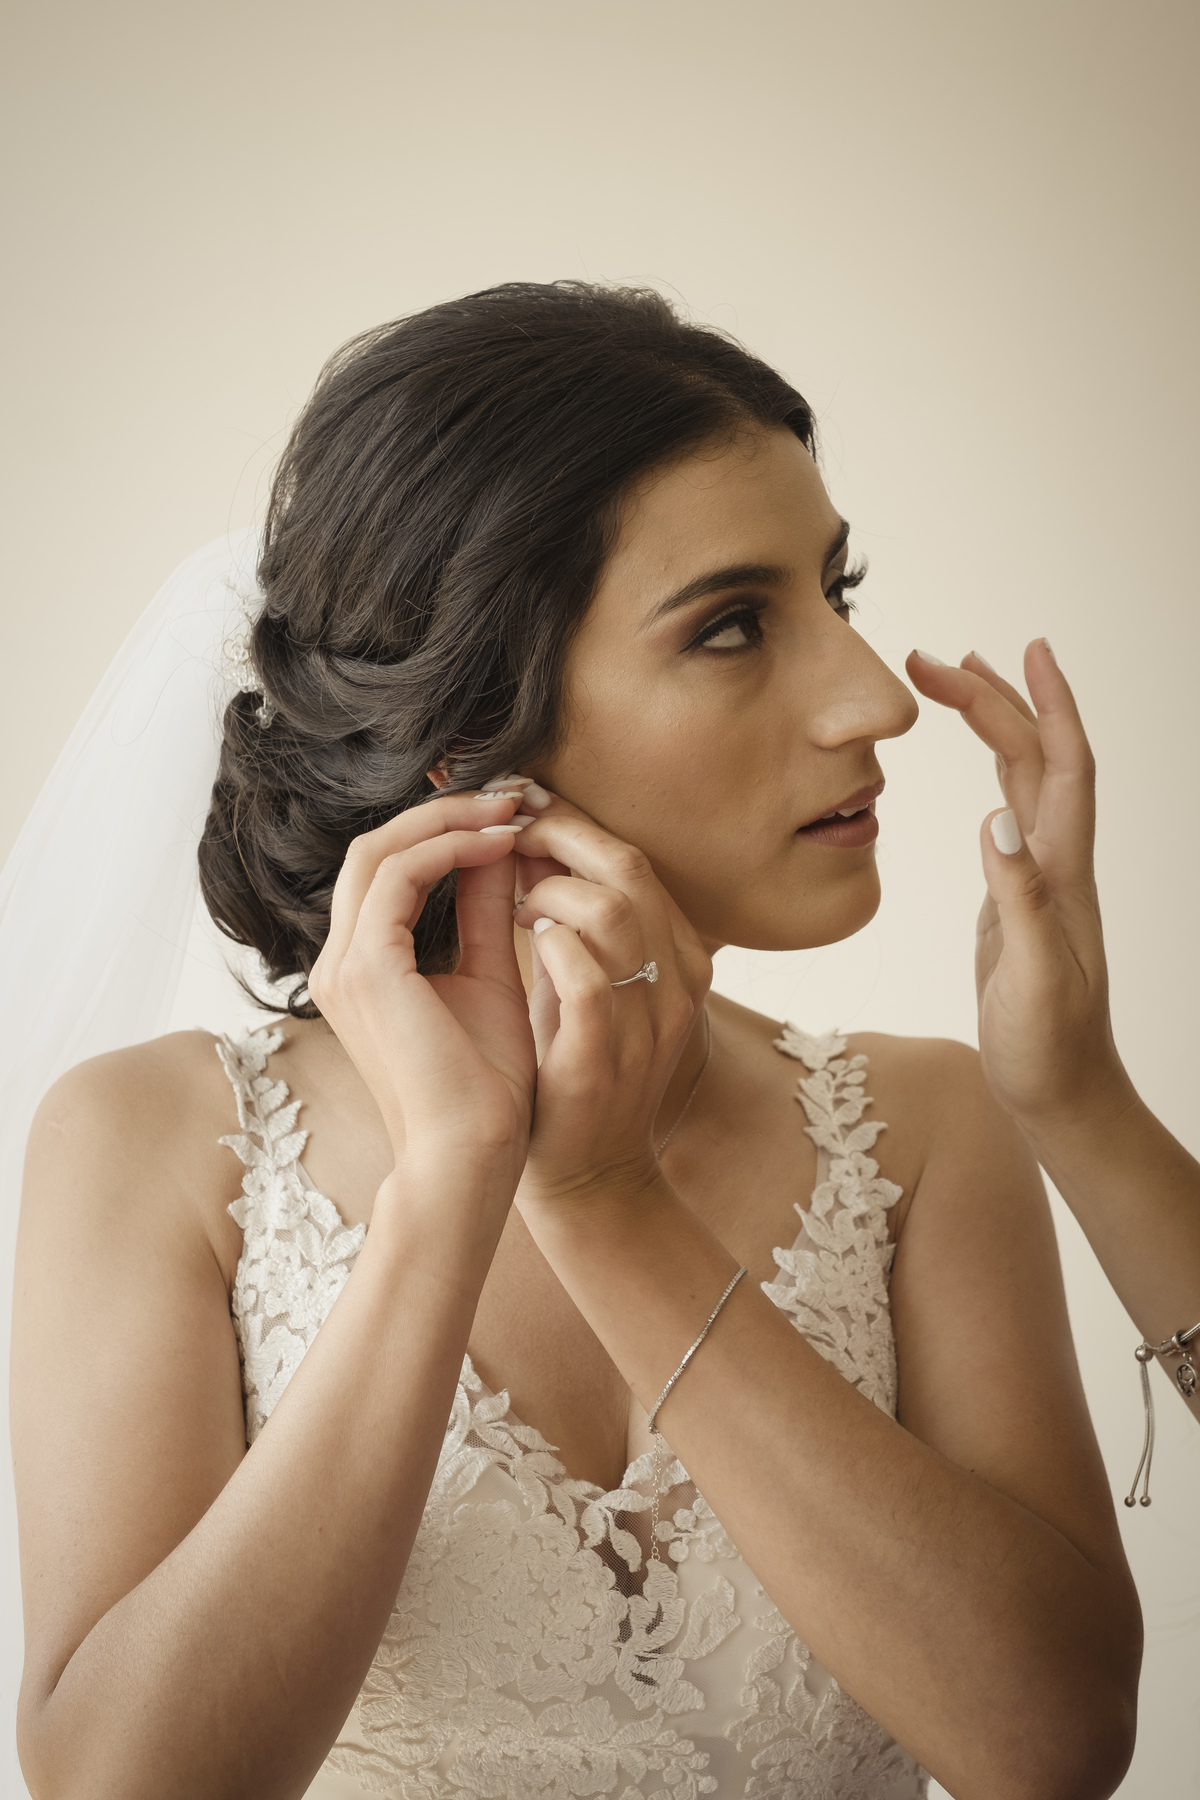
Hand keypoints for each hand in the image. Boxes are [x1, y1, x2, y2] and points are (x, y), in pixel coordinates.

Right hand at [307, 791, 537, 1181]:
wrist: (473, 1158)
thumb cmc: (486, 1089)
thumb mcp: (490, 977)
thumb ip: (484, 912)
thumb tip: (501, 846)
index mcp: (363, 967)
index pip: (388, 870)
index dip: (442, 830)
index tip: (507, 812)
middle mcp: (340, 962)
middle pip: (375, 849)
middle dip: (443, 812)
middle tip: (511, 793)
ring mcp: (344, 966)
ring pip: (379, 851)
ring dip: (448, 821)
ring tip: (512, 809)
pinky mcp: (366, 970)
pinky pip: (398, 877)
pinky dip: (449, 849)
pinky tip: (500, 845)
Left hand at [507, 792, 712, 1206]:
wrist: (587, 1174)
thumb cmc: (574, 1069)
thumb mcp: (581, 983)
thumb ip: (567, 919)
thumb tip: (523, 843)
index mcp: (679, 958)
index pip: (632, 860)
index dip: (573, 823)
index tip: (520, 808)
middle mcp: (676, 983)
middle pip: (627, 868)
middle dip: (556, 836)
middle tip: (502, 832)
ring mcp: (645, 1023)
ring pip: (612, 913)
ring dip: (548, 888)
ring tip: (512, 898)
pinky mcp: (603, 1061)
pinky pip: (588, 981)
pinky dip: (550, 947)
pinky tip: (521, 939)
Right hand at [906, 641, 1129, 1133]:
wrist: (1061, 1096)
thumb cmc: (1050, 1051)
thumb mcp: (1032, 979)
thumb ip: (1019, 898)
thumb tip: (998, 817)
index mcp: (1064, 874)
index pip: (1065, 766)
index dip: (1049, 704)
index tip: (1025, 650)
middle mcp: (1057, 865)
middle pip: (1034, 759)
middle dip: (993, 699)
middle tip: (931, 660)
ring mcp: (1038, 880)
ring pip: (1021, 780)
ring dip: (994, 726)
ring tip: (955, 681)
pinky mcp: (1015, 899)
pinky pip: (1009, 815)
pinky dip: (994, 773)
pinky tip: (980, 762)